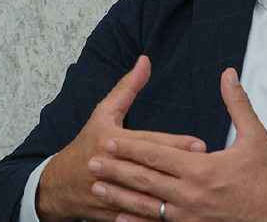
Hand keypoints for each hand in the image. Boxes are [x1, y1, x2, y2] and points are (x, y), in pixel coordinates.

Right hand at [35, 56, 207, 221]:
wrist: (58, 185)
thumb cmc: (86, 145)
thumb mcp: (104, 113)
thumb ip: (128, 87)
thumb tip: (145, 62)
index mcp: (110, 142)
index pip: (147, 143)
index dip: (174, 144)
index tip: (200, 144)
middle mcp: (110, 167)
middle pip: (150, 169)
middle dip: (180, 170)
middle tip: (208, 168)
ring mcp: (111, 193)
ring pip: (146, 197)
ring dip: (172, 196)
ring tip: (200, 192)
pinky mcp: (113, 214)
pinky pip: (138, 218)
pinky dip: (156, 217)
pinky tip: (180, 216)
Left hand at [87, 68, 266, 221]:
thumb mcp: (256, 138)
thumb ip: (237, 104)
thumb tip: (228, 74)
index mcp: (203, 170)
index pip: (157, 156)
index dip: (130, 148)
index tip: (107, 141)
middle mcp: (192, 197)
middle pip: (145, 181)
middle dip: (115, 171)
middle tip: (90, 163)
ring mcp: (191, 219)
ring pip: (147, 208)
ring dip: (119, 198)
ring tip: (97, 189)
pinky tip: (120, 220)